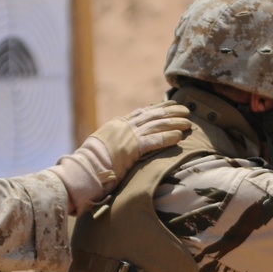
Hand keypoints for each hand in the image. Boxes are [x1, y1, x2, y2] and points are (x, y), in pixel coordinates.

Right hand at [52, 101, 190, 213]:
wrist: (84, 167)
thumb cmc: (89, 162)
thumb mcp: (101, 146)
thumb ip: (112, 143)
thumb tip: (117, 147)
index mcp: (117, 124)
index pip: (141, 113)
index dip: (157, 108)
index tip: (169, 105)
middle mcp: (124, 126)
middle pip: (152, 115)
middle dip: (170, 112)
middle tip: (185, 110)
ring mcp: (129, 135)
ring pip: (156, 125)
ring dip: (174, 123)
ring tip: (188, 122)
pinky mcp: (132, 148)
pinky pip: (154, 141)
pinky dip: (168, 137)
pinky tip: (179, 136)